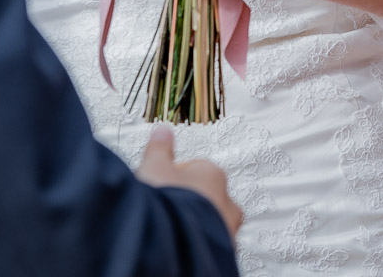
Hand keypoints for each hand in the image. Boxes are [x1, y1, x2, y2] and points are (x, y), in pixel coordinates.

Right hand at [136, 124, 241, 242]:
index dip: (173, 179)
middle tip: (166, 209)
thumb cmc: (167, 204)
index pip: (195, 170)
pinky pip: (210, 241)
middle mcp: (227, 200)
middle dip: (189, 201)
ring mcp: (228, 228)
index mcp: (213, 175)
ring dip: (196, 223)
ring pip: (211, 221)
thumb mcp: (154, 168)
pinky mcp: (224, 251)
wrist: (175, 244)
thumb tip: (163, 131)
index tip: (160, 187)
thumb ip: (160, 148)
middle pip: (206, 196)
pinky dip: (199, 241)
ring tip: (173, 228)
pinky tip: (182, 242)